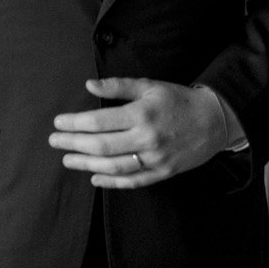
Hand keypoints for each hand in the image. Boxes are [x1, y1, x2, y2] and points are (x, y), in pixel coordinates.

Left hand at [49, 78, 230, 188]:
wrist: (214, 120)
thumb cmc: (178, 99)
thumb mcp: (149, 86)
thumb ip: (118, 86)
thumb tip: (89, 85)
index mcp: (141, 114)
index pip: (99, 121)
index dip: (74, 123)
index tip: (58, 122)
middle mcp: (146, 139)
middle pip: (101, 146)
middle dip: (73, 144)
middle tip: (54, 141)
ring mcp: (155, 159)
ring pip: (113, 166)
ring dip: (86, 164)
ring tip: (67, 159)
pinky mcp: (162, 173)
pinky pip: (132, 181)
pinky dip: (111, 182)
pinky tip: (94, 177)